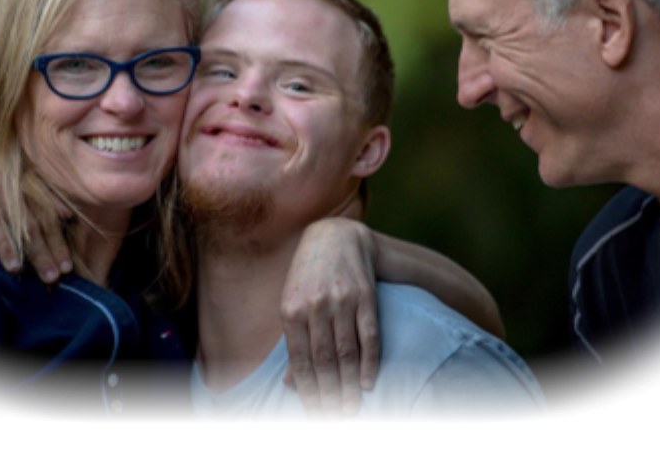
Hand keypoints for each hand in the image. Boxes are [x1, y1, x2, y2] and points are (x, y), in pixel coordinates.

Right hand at [0, 133, 73, 282]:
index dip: (56, 240)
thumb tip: (68, 216)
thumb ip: (43, 193)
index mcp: (23, 177)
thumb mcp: (18, 175)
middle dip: (39, 250)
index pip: (45, 213)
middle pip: (25, 219)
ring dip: (6, 242)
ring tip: (16, 267)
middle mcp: (3, 177)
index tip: (66, 266)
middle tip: (50, 276)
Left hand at [280, 218, 379, 422]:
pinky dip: (369, 361)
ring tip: (351, 409)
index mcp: (291, 310)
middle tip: (334, 422)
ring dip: (349, 385)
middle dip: (328, 396)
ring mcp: (342, 301)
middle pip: (323, 361)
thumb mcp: (291, 303)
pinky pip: (369, 335)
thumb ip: (293, 342)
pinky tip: (369, 382)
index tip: (314, 417)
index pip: (300, 362)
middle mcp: (315, 306)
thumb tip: (289, 383)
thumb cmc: (307, 276)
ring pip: (346, 352)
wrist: (335, 237)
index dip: (308, 393)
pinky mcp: (365, 297)